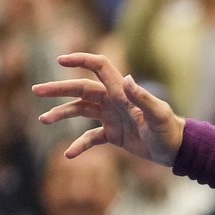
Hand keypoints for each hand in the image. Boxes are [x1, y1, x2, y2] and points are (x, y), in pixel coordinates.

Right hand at [32, 52, 185, 164]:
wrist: (177, 150)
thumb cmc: (170, 131)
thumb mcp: (158, 116)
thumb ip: (143, 98)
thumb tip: (129, 79)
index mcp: (122, 93)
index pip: (99, 68)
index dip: (82, 60)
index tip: (61, 60)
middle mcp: (113, 102)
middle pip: (81, 90)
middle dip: (59, 90)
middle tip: (36, 91)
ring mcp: (112, 117)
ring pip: (80, 111)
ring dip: (62, 114)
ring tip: (43, 119)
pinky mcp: (113, 135)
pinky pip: (91, 138)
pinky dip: (79, 144)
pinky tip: (69, 154)